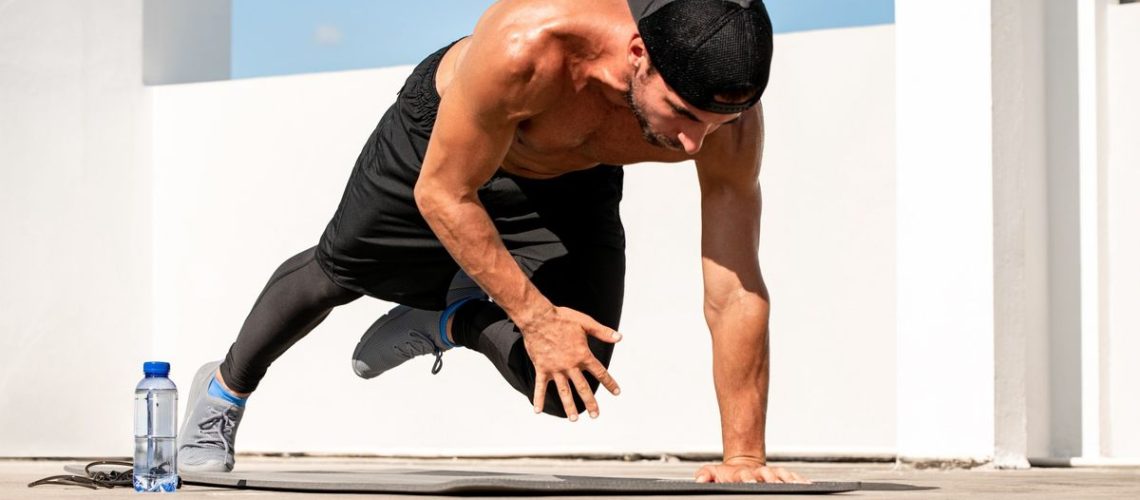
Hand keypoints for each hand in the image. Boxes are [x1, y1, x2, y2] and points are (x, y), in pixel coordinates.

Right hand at [522, 306, 621, 419]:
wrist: (539, 318)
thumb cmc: (562, 318)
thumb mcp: (585, 323)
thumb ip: (602, 332)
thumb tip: (620, 338)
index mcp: (583, 355)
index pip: (600, 372)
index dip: (609, 383)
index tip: (616, 392)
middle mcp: (570, 365)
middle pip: (583, 387)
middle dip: (590, 402)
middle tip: (596, 415)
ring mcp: (555, 369)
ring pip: (564, 391)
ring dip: (569, 406)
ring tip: (574, 419)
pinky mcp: (542, 368)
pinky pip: (540, 386)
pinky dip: (538, 398)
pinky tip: (538, 411)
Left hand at [694, 456, 808, 483]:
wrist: (742, 463)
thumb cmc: (727, 474)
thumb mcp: (712, 472)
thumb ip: (705, 475)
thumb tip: (698, 479)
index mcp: (742, 474)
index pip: (745, 477)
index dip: (748, 479)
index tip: (749, 481)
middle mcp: (758, 473)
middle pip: (767, 476)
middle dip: (772, 481)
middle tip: (775, 485)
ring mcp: (770, 474)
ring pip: (782, 475)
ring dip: (788, 480)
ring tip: (796, 485)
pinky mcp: (780, 475)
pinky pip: (792, 477)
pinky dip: (799, 480)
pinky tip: (806, 485)